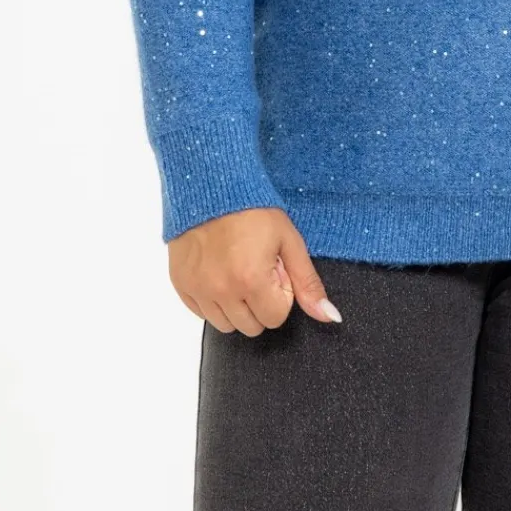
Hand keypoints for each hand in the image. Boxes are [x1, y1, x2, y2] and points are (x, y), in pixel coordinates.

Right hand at [168, 208, 342, 336]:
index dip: (280, 294)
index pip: (275, 318)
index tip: (273, 268)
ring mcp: (197, 289)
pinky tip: (218, 272)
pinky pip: (201, 312)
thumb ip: (308, 284)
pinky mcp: (180, 283)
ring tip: (237, 271)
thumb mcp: (289, 242)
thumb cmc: (254, 210)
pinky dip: (212, 300)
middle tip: (255, 269)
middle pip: (250, 326)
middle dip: (259, 304)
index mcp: (251, 281)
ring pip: (225, 324)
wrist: (212, 184)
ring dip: (236, 306)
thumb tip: (330, 318)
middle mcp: (221, 290)